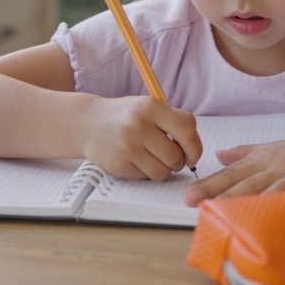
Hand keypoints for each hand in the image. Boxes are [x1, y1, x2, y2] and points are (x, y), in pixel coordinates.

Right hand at [80, 95, 202, 180]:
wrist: (89, 123)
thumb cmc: (127, 116)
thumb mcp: (151, 107)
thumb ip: (177, 120)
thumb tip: (195, 146)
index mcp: (151, 108)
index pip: (187, 134)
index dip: (195, 149)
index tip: (192, 155)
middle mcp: (139, 126)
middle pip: (175, 157)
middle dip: (178, 161)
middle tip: (169, 155)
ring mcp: (127, 147)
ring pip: (163, 172)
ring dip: (163, 169)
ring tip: (153, 158)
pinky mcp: (119, 165)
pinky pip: (146, 178)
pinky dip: (146, 172)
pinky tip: (136, 160)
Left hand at [183, 129, 284, 205]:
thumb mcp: (270, 148)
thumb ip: (244, 153)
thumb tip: (218, 154)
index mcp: (259, 159)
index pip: (229, 173)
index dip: (208, 184)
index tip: (188, 194)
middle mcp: (268, 165)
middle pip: (236, 179)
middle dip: (213, 190)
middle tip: (191, 201)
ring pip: (255, 186)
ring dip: (235, 197)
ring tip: (215, 209)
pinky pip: (284, 192)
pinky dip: (271, 200)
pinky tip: (258, 211)